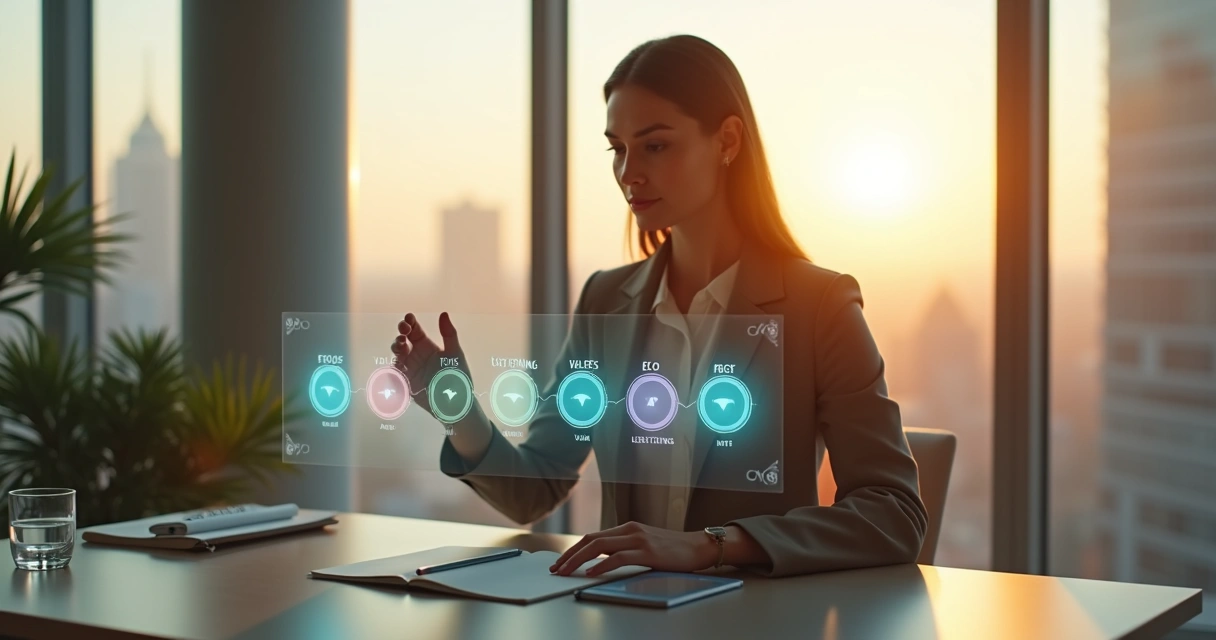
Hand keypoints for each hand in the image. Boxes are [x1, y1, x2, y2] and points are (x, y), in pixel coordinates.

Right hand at [390, 312, 464, 412]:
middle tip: (403, 331)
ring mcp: (409, 369)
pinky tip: (398, 364)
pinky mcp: (406, 383)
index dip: (410, 323)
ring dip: (396, 347)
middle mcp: (416, 356)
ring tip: (401, 345)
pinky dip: (394, 369)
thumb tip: (443, 314)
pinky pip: (396, 375)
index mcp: (427, 346)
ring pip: (397, 355)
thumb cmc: (458, 376)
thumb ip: (449, 334)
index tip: (408, 318)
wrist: (456, 402)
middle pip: (403, 340)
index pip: (415, 331)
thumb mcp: (455, 354)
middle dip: (400, 333)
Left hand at [549, 521, 717, 576]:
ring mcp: (639, 539)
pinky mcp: (648, 552)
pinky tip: (591, 573)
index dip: (573, 549)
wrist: (698, 546)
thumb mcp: (644, 544)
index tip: (560, 562)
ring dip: (578, 560)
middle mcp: (630, 530)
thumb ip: (625, 547)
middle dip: (569, 555)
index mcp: (627, 528)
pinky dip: (602, 566)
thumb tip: (601, 559)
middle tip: (556, 569)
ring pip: (599, 547)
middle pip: (590, 540)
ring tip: (566, 572)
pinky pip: (619, 558)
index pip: (592, 537)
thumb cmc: (672, 549)